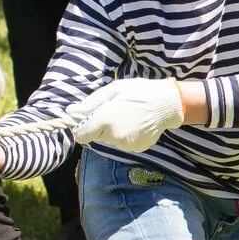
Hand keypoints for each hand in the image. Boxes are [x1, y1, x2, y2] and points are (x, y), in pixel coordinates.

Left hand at [65, 79, 193, 151]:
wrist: (168, 103)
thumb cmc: (139, 92)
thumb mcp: (113, 90)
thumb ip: (90, 103)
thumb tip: (70, 111)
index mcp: (105, 120)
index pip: (81, 135)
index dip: (82, 127)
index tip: (89, 119)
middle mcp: (114, 136)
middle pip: (97, 136)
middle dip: (101, 126)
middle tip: (116, 111)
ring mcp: (126, 145)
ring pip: (111, 140)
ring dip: (114, 131)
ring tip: (129, 116)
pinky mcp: (136, 149)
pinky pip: (124, 143)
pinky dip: (127, 136)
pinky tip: (137, 124)